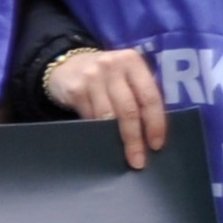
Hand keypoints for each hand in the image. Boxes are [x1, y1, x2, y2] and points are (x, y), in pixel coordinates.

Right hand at [45, 46, 168, 169]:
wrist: (66, 64)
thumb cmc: (106, 75)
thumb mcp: (126, 74)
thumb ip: (140, 92)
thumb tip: (154, 130)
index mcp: (133, 62)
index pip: (150, 97)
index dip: (155, 123)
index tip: (156, 145)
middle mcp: (113, 66)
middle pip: (129, 109)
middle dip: (135, 138)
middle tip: (138, 160)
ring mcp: (92, 77)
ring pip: (108, 116)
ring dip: (116, 140)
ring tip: (124, 156)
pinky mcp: (75, 89)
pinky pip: (89, 117)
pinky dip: (97, 131)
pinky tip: (102, 139)